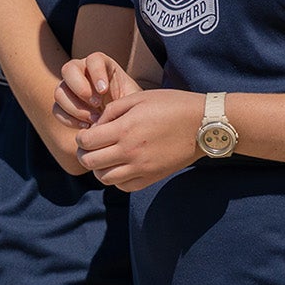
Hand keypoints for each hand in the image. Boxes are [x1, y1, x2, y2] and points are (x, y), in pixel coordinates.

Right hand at [54, 52, 143, 127]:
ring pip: (60, 91)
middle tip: (97, 104)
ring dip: (75, 107)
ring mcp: (69, 88)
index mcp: (101, 64)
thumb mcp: (133, 99)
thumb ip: (127, 97)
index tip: (105, 90)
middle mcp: (81, 71)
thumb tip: (117, 104)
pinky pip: (57, 110)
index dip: (96, 73)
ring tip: (94, 120)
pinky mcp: (63, 105)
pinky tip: (86, 127)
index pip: (93, 59)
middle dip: (80, 88)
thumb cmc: (130, 108)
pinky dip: (69, 119)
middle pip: (68, 69)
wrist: (123, 122)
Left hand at [74, 88, 204, 190]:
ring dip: (98, 168)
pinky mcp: (152, 178)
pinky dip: (116, 179)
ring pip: (104, 178)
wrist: (203, 124)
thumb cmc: (171, 105)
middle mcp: (130, 152)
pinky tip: (120, 166)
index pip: (86, 141)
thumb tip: (96, 126)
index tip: (86, 133)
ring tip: (104, 157)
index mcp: (125, 129)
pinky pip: (124, 186)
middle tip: (89, 146)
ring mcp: (141, 168)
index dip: (81, 137)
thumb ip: (112, 110)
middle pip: (90, 162)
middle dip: (84, 153)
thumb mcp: (139, 98)